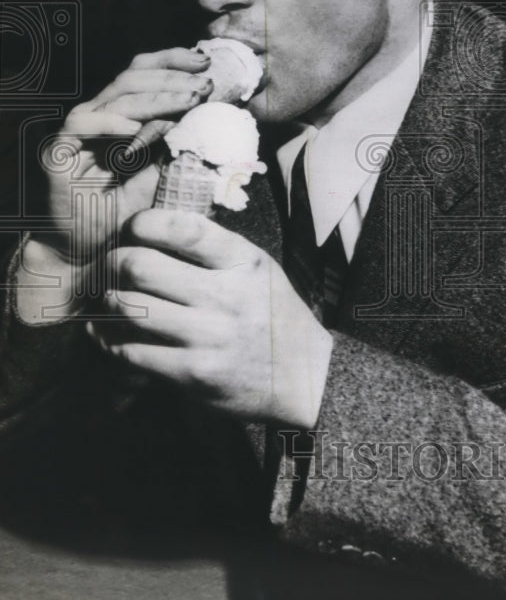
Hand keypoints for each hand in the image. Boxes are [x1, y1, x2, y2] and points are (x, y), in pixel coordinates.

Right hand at [39, 48, 213, 259]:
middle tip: (205, 83)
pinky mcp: (59, 150)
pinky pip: (83, 125)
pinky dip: (112, 124)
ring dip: (156, 97)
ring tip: (188, 100)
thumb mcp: (158, 179)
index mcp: (121, 116)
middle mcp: (99, 116)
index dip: (172, 63)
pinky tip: (137, 129)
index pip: (144, 75)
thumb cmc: (120, 215)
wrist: (81, 248)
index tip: (207, 64)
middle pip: (132, 77)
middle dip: (173, 76)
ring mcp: (79, 131)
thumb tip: (203, 125)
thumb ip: (172, 152)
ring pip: (116, 98)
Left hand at [90, 209, 333, 428]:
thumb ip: (216, 249)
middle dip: (113, 263)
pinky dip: (112, 342)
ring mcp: (209, 337)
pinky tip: (111, 336)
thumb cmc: (273, 314)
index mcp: (243, 262)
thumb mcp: (258, 269)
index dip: (146, 223)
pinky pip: (132, 352)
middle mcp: (226, 296)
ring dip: (107, 303)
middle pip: (141, 267)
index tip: (134, 228)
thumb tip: (156, 227)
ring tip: (107, 299)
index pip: (184, 229)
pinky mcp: (194, 374)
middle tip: (108, 266)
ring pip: (129, 309)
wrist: (304, 376)